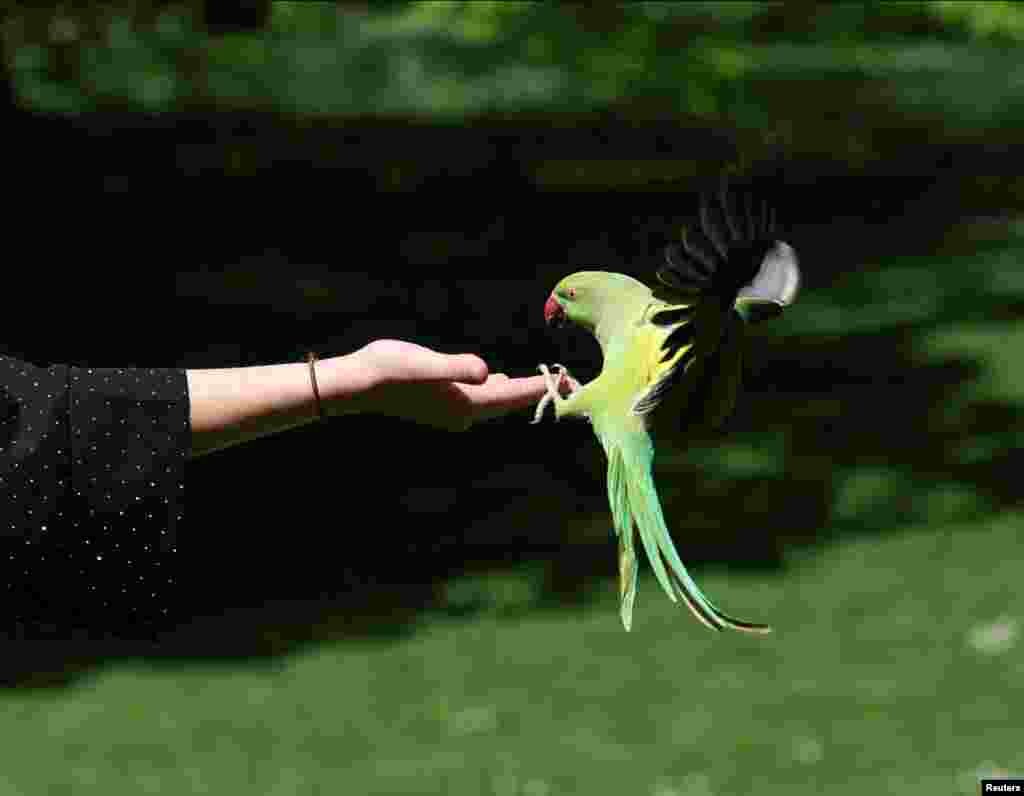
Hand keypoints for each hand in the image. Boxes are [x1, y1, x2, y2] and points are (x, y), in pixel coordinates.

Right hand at [336, 339, 550, 431]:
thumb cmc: (391, 369)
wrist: (359, 385)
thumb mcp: (426, 362)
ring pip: (496, 401)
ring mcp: (453, 410)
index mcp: (466, 403)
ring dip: (518, 390)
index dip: (542, 387)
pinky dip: (497, 389)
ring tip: (543, 380)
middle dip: (537, 390)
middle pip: (510, 401)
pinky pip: (480, 398)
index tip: (572, 380)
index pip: (513, 395)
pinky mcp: (442, 402)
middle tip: (569, 379)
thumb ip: (457, 367)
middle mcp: (464, 413)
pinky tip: (500, 380)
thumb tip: (486, 372)